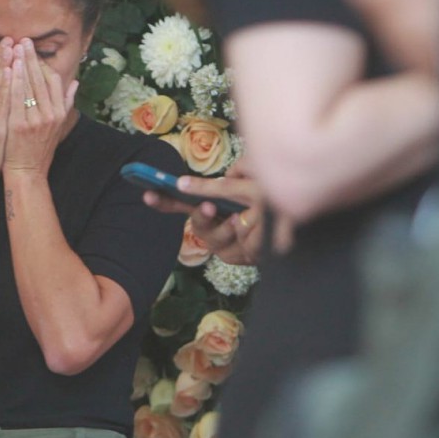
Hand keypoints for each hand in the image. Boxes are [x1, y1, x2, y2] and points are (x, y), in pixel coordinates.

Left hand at [3, 39, 77, 175]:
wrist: (27, 172)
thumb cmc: (38, 149)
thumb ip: (66, 103)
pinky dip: (13, 82)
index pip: (53, 80)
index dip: (42, 63)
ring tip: (14, 48)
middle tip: (22, 40)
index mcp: (59, 112)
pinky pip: (16, 98)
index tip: (33, 51)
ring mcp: (36, 120)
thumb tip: (75, 83)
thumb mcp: (57, 126)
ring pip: (28, 85)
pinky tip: (7, 68)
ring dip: (21, 64)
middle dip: (31, 57)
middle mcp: (51, 114)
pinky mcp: (20, 125)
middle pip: (41, 78)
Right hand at [143, 159, 264, 264]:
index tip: (147, 195)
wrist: (290, 225)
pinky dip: (255, 236)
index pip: (180, 203)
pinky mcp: (238, 257)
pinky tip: (263, 230)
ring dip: (233, 225)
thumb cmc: (269, 203)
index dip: (163, 200)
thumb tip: (210, 180)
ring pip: (216, 237)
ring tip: (248, 217)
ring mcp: (222, 244)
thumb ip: (227, 184)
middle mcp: (211, 226)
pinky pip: (239, 247)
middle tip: (210, 207)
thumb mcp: (248, 186)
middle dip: (203, 216)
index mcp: (208, 206)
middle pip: (197, 224)